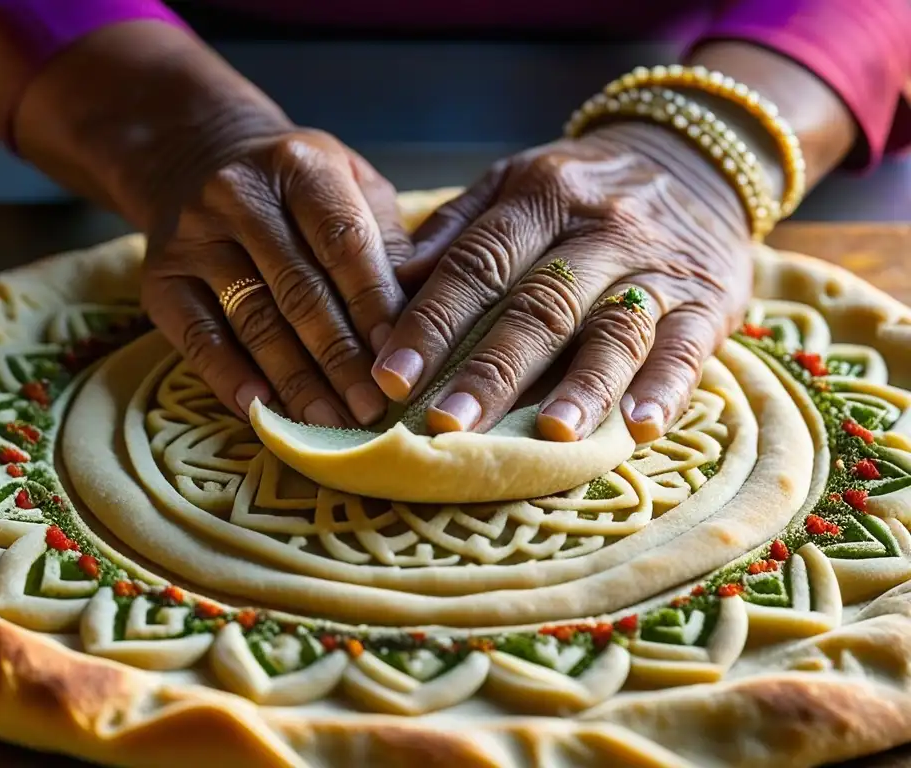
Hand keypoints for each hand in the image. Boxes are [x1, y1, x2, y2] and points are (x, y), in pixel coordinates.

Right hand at [141, 127, 412, 427]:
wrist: (194, 156)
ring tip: (333, 425)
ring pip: (253, 321)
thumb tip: (416, 320)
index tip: (399, 359)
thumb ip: (386, 241)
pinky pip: (198, 337)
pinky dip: (231, 378)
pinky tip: (263, 411)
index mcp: (301, 166)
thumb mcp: (351, 184)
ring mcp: (192, 237)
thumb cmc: (297, 186)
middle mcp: (239, 195)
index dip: (373, 305)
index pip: (343, 241)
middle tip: (373, 409)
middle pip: (299, 290)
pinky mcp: (159, 278)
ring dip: (296, 381)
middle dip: (341, 358)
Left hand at [372, 122, 754, 442]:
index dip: (433, 322)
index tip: (393, 377)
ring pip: (615, 329)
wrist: (698, 155)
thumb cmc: (585, 184)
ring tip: (549, 435)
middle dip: (492, 370)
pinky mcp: (708, 302)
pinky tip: (640, 426)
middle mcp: (600, 230)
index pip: (479, 264)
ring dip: (582, 386)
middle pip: (540, 305)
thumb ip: (460, 226)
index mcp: (542, 197)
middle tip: (448, 422)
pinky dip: (666, 387)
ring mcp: (658, 267)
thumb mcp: (518, 178)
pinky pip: (686, 346)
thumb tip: (397, 281)